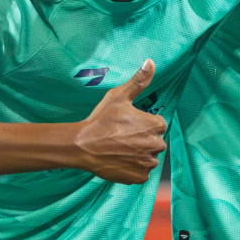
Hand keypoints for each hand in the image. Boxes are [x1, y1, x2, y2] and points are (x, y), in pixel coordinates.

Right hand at [74, 61, 167, 183]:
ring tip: (119, 150)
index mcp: (156, 125)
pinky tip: (120, 161)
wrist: (82, 146)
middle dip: (142, 140)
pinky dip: (133, 169)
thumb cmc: (101, 120)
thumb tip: (151, 61)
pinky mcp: (139, 177)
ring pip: (148, 158)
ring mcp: (148, 163)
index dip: (142, 125)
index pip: (157, 125)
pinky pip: (141, 173)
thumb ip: (139, 81)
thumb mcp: (119, 96)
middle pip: (154, 142)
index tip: (127, 126)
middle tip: (121, 138)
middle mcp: (157, 145)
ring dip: (138, 155)